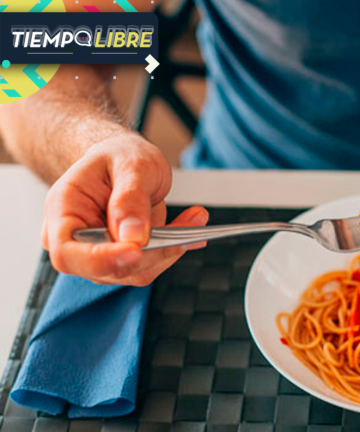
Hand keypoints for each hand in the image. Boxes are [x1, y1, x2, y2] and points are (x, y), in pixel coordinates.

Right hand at [42, 134, 207, 285]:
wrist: (124, 161)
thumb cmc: (119, 156)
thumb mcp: (131, 164)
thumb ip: (130, 197)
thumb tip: (132, 237)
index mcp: (64, 210)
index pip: (67, 252)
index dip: (99, 259)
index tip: (135, 250)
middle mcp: (76, 238)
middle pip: (105, 268)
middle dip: (149, 253)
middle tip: (185, 231)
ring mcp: (99, 253)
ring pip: (133, 271)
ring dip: (168, 249)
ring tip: (195, 217)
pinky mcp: (124, 258)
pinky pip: (150, 265)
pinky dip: (174, 248)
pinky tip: (191, 224)